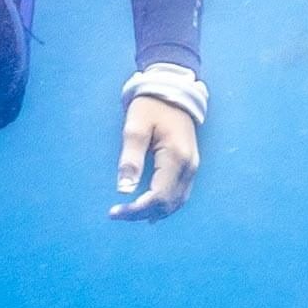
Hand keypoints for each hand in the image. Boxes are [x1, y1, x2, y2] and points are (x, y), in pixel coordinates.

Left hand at [109, 95, 200, 221]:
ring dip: (154, 212)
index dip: (136, 209)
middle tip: (117, 214)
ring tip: (130, 215)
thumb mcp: (134, 130)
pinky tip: (150, 210)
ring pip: (177, 202)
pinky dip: (165, 205)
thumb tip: (124, 190)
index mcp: (176, 158)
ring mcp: (192, 167)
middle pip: (168, 203)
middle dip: (142, 213)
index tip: (114, 212)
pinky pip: (180, 193)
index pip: (158, 196)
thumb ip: (130, 160)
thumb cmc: (150, 108)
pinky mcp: (190, 165)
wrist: (172, 92)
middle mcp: (189, 166)